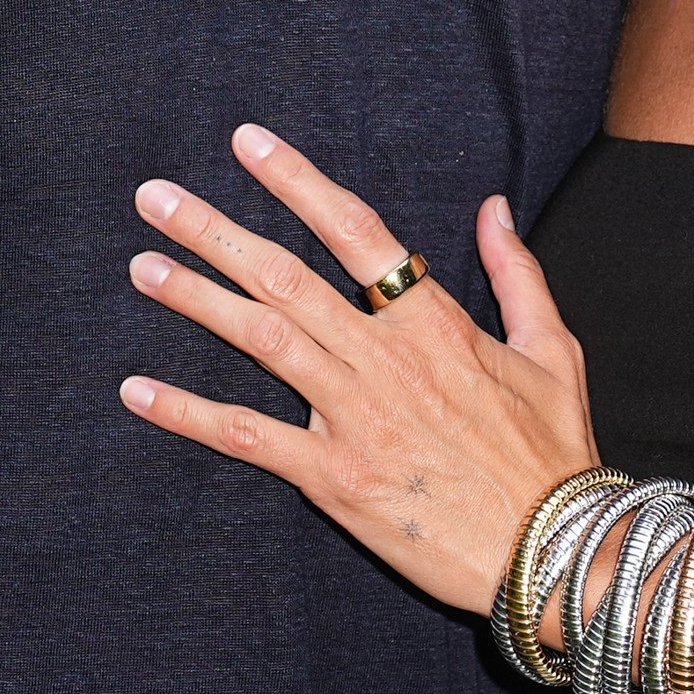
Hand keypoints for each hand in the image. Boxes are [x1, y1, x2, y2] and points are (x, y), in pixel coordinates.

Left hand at [120, 123, 599, 620]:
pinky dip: (190, 414)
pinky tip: (139, 392)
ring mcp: (355, 416)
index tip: (246, 143)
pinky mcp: (336, 477)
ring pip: (262, 339)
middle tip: (155, 197)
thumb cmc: (552, 451)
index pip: (353, 231)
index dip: (296, 181)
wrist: (553, 550)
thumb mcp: (551, 349)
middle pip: (286, 275)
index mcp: (433, 321)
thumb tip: (492, 206)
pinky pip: (250, 438)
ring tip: (142, 267)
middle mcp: (384, 357)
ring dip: (196, 300)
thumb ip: (516, 272)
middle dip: (215, 231)